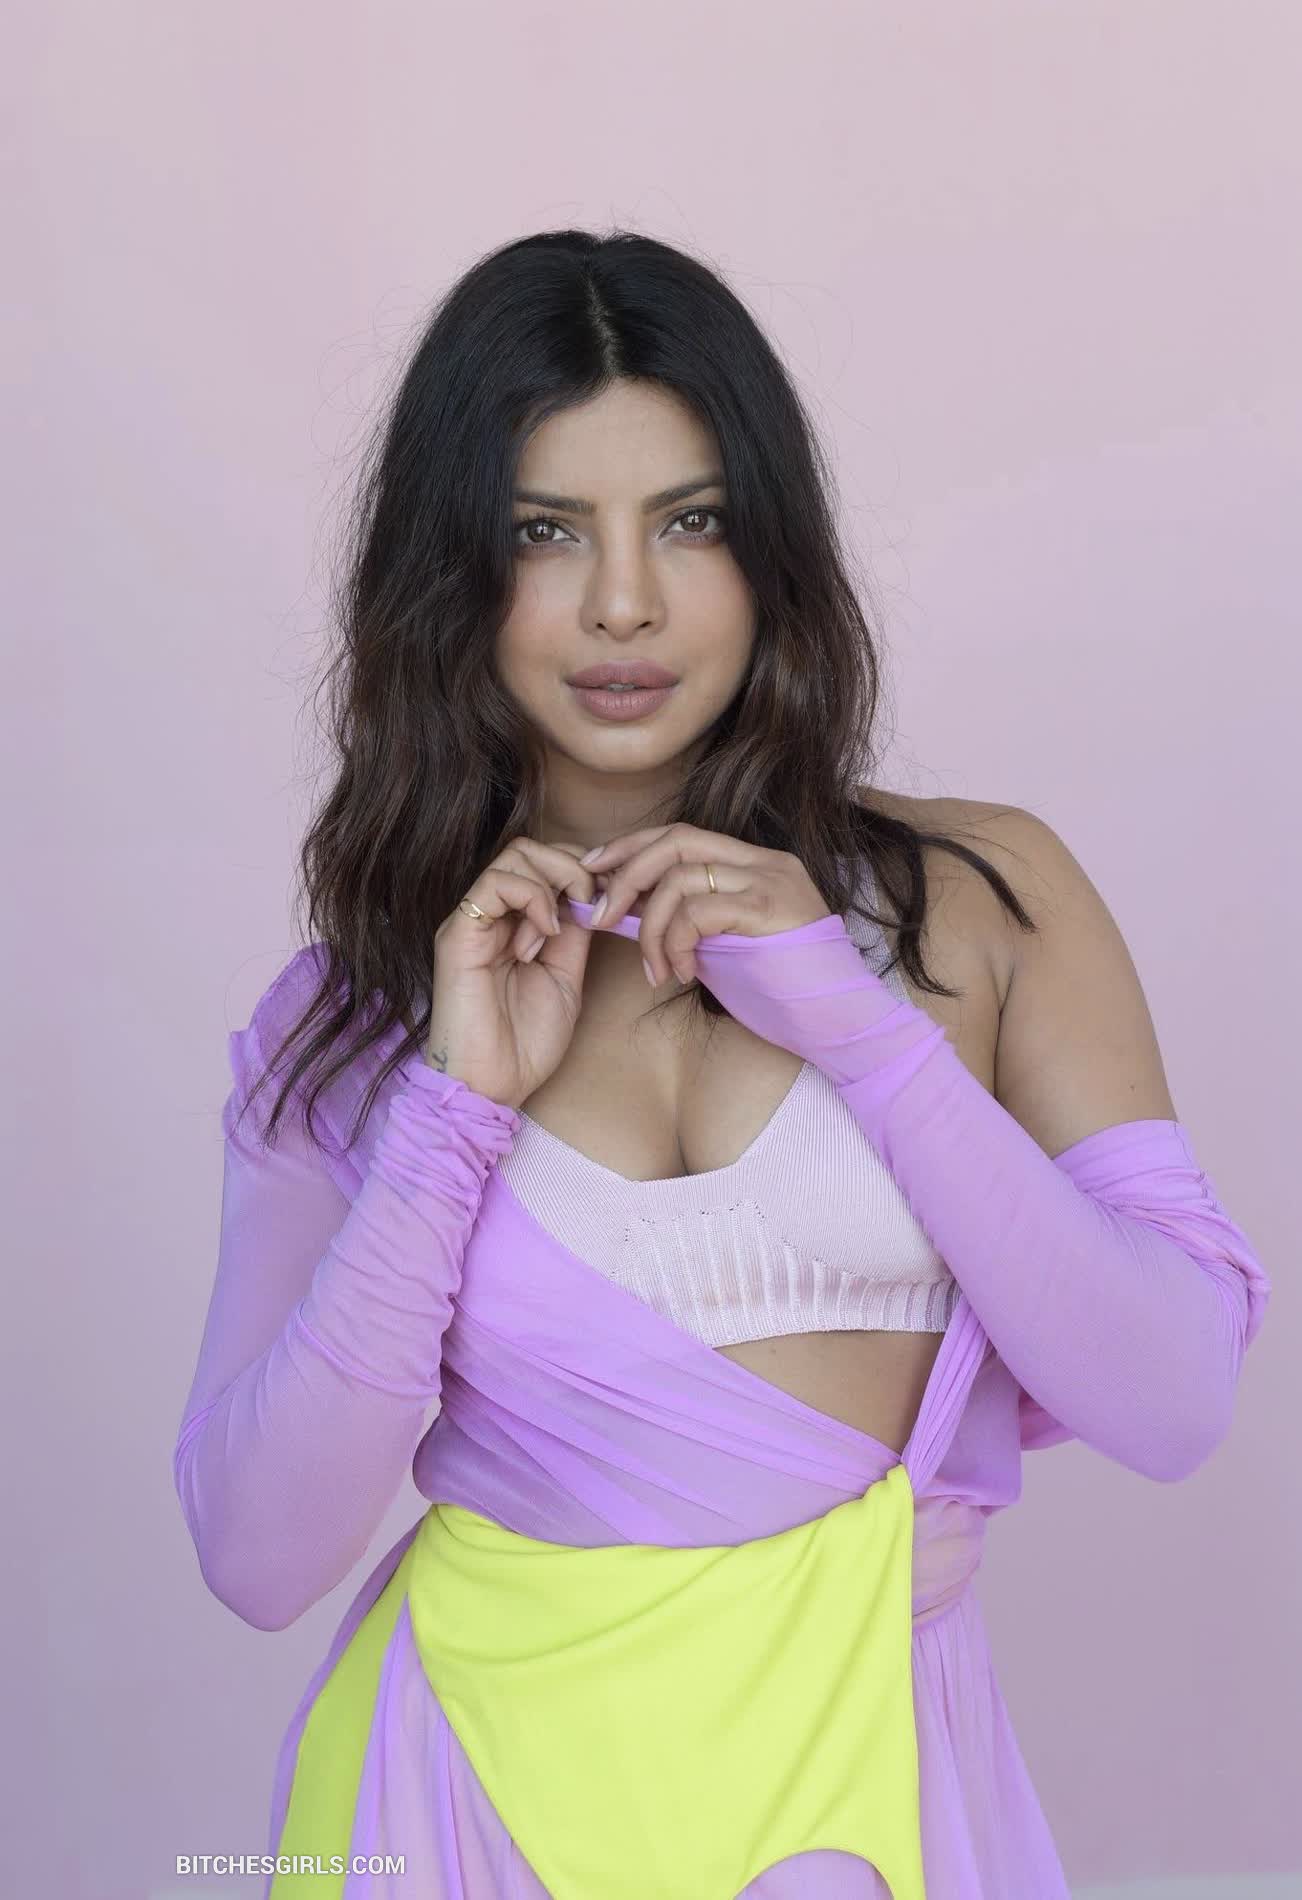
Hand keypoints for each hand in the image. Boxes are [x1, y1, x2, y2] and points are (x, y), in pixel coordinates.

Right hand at [427, 838, 602, 1109]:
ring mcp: (472, 920)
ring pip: (515, 856)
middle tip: (591, 906)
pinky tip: (545, 932)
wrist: (492, 1086)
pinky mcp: (458, 932)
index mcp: (512, 924)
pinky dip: (532, 896)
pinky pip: (494, 883)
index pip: (545, 863)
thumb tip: (594, 896)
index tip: (611, 900)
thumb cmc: (525, 1043)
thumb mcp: (566, 978)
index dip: (583, 871)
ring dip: (554, 882)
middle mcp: (489, 915)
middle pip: (530, 849)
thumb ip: (575, 934)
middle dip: (572, 867)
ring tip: (561, 927)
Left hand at [578, 822, 830, 987]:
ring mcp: (769, 881)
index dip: (632, 847)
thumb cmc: (783, 994)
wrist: (840, 1022)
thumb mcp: (722, 950)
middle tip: (600, 916)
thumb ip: (684, 925)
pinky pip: (698, 912)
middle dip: (626, 875)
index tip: (595, 870)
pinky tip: (684, 974)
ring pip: (680, 878)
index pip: (682, 834)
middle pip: (675, 840)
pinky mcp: (768, 909)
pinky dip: (676, 943)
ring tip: (654, 968)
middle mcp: (764, 862)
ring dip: (649, 927)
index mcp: (756, 864)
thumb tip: (622, 913)